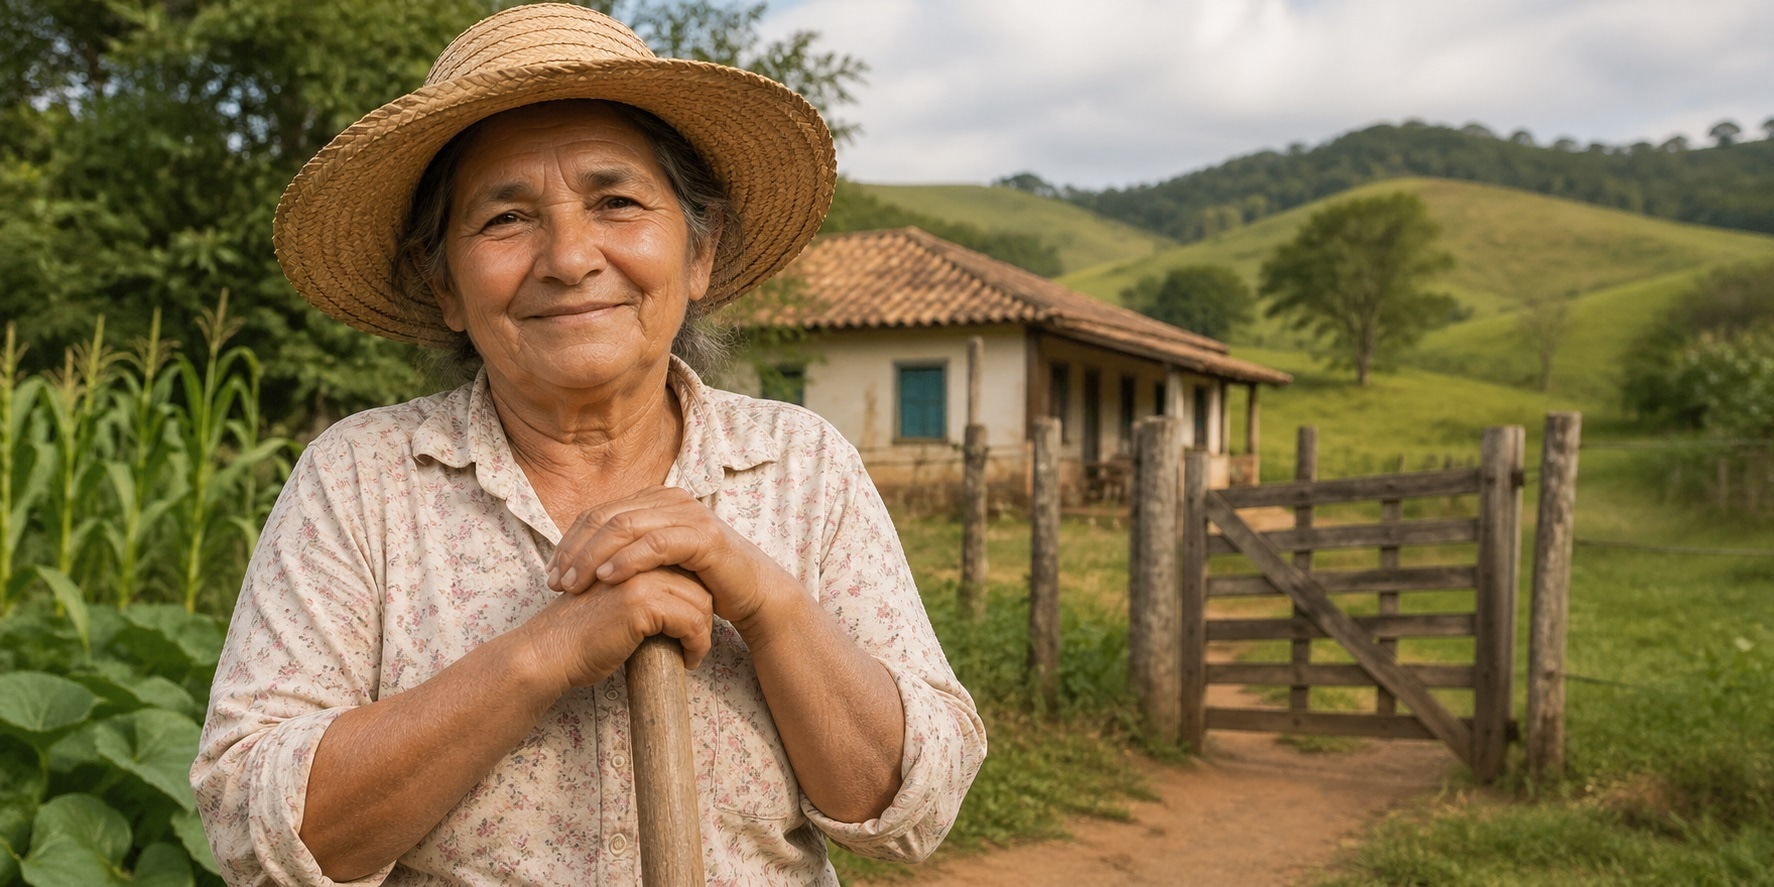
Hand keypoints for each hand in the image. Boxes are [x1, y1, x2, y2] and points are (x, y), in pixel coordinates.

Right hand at [518, 568, 714, 690]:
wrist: (549, 653)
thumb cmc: (581, 635)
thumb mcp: (616, 600)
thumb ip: (645, 589)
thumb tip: (689, 598)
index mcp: (631, 551)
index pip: (684, 566)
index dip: (695, 596)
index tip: (695, 626)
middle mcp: (637, 556)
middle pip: (698, 581)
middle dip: (703, 615)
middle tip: (696, 642)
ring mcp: (640, 576)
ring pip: (700, 601)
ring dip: (702, 633)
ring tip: (692, 652)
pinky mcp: (641, 601)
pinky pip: (691, 621)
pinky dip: (696, 644)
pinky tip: (688, 660)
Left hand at [545, 486, 797, 632]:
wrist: (752, 592)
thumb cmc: (701, 581)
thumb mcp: (657, 563)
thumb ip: (627, 552)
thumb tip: (581, 563)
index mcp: (653, 500)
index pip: (598, 513)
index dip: (569, 542)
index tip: (551, 575)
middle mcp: (669, 499)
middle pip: (606, 517)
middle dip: (575, 551)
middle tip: (556, 582)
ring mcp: (687, 514)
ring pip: (626, 527)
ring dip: (594, 556)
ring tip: (575, 584)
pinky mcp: (703, 536)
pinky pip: (656, 544)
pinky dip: (628, 560)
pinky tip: (609, 579)